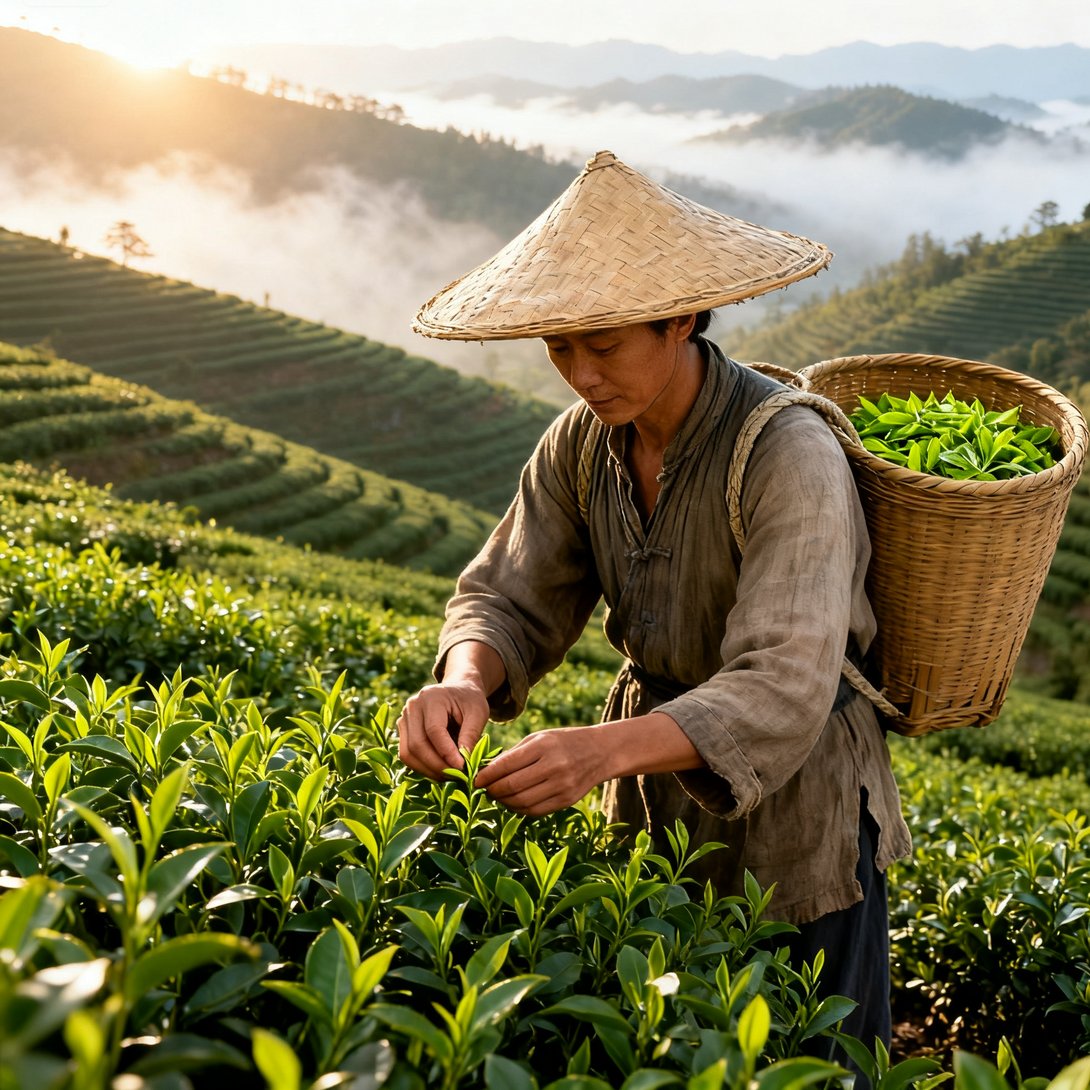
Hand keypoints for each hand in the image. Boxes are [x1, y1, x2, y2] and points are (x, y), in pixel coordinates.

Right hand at [397, 681, 490, 779]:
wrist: (458, 690)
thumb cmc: (470, 700)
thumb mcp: (478, 713)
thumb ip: (471, 735)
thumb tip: (462, 764)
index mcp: (431, 697)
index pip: (434, 731)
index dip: (446, 752)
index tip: (462, 767)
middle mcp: (412, 707)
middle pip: (417, 744)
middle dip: (437, 766)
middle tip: (457, 776)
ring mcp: (404, 718)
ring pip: (408, 753)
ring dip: (429, 769)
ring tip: (450, 775)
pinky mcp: (403, 731)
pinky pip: (407, 755)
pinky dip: (423, 767)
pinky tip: (441, 770)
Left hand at [473, 727, 610, 815]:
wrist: (601, 751)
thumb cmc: (564, 741)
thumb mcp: (540, 738)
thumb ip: (514, 754)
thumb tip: (487, 772)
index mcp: (543, 746)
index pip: (506, 765)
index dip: (486, 775)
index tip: (474, 780)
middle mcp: (553, 766)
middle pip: (511, 786)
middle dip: (492, 790)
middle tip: (484, 790)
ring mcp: (561, 785)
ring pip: (521, 802)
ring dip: (503, 802)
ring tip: (497, 796)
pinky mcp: (567, 800)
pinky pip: (535, 811)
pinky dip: (519, 809)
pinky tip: (513, 802)